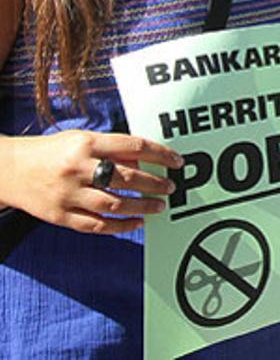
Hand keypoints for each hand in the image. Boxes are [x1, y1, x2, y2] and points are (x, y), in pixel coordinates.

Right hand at [6, 130, 182, 234]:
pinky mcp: (59, 216)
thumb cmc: (52, 151)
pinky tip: (137, 223)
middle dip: (154, 184)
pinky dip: (120, 226)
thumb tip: (146, 162)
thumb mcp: (81, 140)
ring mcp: (67, 194)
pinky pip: (96, 225)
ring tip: (159, 206)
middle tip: (170, 187)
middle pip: (127, 178)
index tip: (177, 161)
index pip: (134, 146)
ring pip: (114, 204)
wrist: (8, 169)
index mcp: (86, 144)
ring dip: (142, 207)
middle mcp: (77, 168)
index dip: (160, 154)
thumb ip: (113, 149)